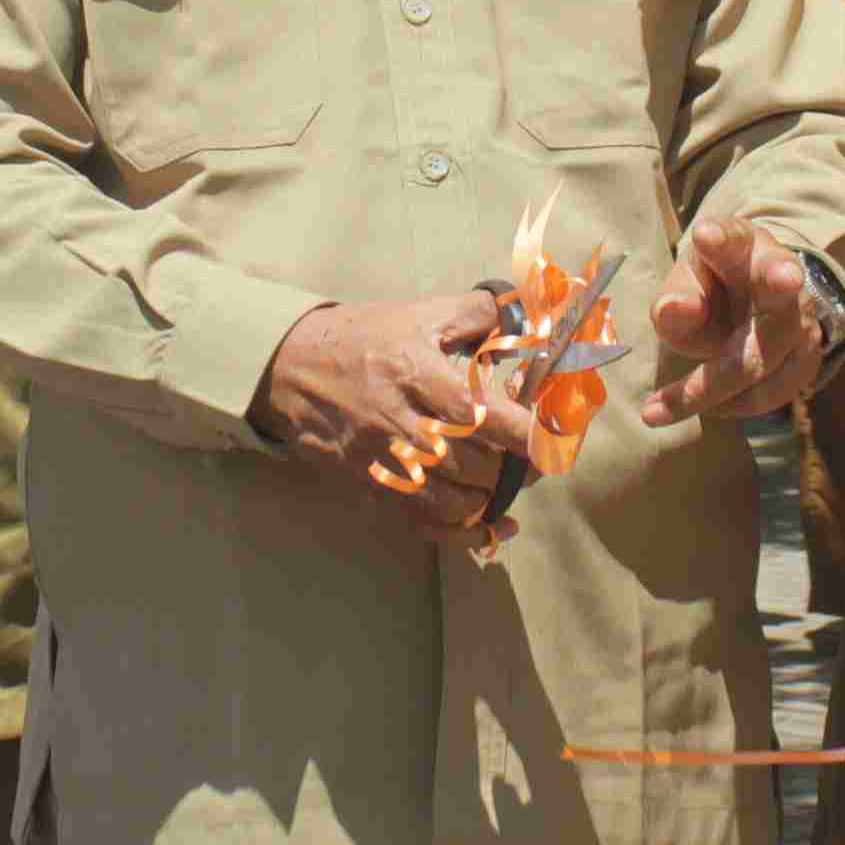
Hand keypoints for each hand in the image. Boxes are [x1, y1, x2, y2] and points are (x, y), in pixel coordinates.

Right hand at [254, 297, 536, 546]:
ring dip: (491, 495)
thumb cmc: (363, 338)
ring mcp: (383, 459)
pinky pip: (425, 522)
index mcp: (415, 373)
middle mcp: (399, 421)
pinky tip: (493, 526)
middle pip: (473, 462)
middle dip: (514, 465)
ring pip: (453, 499)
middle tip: (532, 453)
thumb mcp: (420, 315)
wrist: (290, 368)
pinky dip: (465, 532)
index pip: (480, 413)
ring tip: (505, 477)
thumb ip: (481, 312)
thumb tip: (531, 314)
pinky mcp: (371, 484)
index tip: (554, 437)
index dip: (525, 431)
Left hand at [640, 214, 826, 425]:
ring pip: (766, 355)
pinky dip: (733, 404)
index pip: (733, 238)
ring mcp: (801, 319)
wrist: (756, 308)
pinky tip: (703, 406)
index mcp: (742, 246)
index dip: (721, 237)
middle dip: (779, 281)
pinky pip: (772, 390)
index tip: (705, 234)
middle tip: (784, 275)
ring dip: (714, 386)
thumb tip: (673, 310)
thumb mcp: (686, 286)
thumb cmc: (711, 290)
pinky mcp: (807, 359)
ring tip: (662, 407)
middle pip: (780, 285)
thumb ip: (676, 299)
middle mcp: (781, 276)